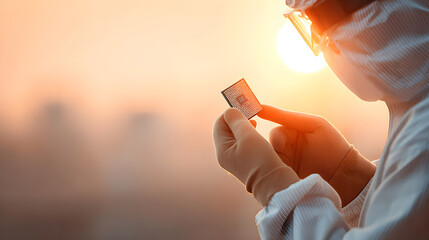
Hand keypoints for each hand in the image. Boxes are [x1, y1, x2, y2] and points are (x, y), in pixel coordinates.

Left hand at [213, 108, 298, 205]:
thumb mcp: (248, 136)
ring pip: (234, 137)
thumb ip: (237, 121)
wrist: (274, 184)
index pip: (219, 124)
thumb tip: (229, 111)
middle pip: (225, 130)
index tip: (244, 109)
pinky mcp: (244, 163)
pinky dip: (248, 136)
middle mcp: (225, 156)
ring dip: (243, 127)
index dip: (230, 114)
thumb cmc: (261, 160)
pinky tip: (257, 135)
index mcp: (222, 150)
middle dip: (236, 120)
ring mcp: (234, 160)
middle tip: (250, 115)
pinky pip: (242, 144)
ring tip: (254, 123)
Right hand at [258, 105, 375, 205]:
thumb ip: (286, 117)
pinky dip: (275, 180)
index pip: (275, 134)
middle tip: (281, 163)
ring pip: (269, 165)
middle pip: (269, 150)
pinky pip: (273, 179)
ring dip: (274, 169)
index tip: (280, 146)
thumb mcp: (311, 125)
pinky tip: (283, 182)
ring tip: (286, 174)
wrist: (347, 177)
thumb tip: (260, 107)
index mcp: (291, 134)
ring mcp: (285, 167)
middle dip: (272, 155)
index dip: (277, 140)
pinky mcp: (285, 182)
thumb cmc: (333, 146)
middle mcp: (286, 150)